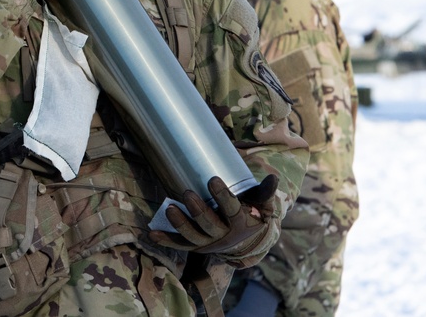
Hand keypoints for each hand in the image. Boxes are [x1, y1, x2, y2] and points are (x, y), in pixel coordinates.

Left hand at [150, 175, 278, 256]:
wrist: (244, 241)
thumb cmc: (251, 214)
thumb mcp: (261, 204)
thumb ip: (264, 192)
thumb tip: (273, 178)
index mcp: (240, 223)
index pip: (232, 211)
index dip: (223, 197)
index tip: (213, 180)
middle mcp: (223, 236)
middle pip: (209, 226)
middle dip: (198, 211)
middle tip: (187, 194)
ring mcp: (207, 242)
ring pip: (193, 236)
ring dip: (180, 224)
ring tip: (170, 208)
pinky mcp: (195, 246)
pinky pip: (180, 245)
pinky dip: (166, 240)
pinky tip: (152, 233)